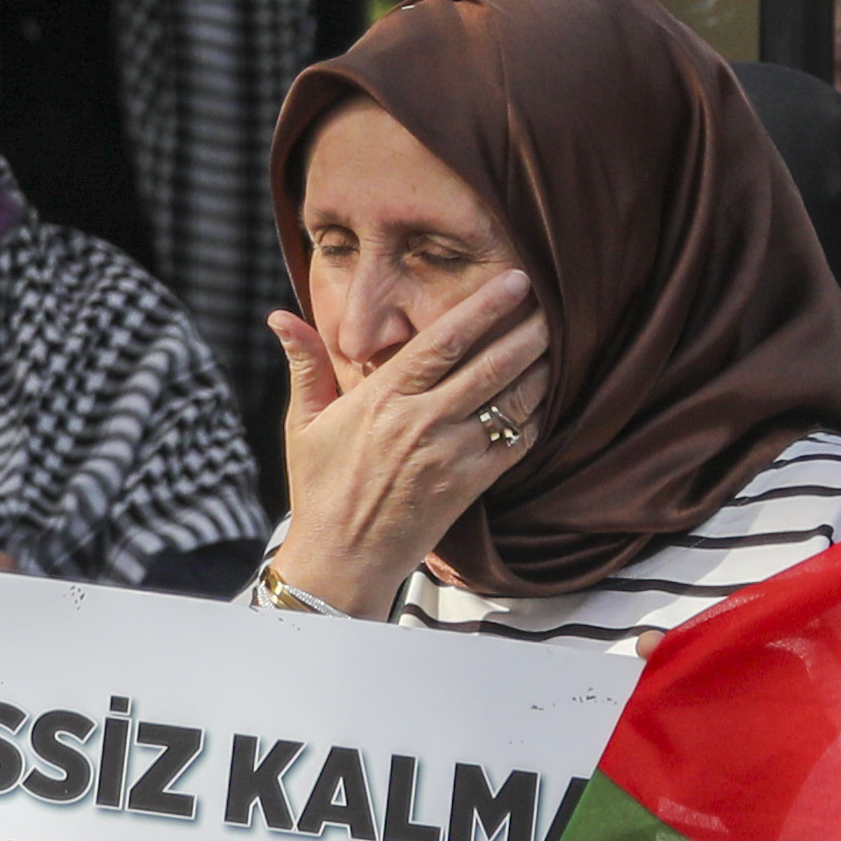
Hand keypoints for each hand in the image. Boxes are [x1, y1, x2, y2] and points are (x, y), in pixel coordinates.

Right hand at [261, 270, 544, 616]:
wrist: (342, 559)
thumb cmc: (320, 489)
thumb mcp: (303, 423)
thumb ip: (305, 364)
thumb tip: (279, 315)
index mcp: (382, 398)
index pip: (444, 340)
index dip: (484, 307)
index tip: (515, 280)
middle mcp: (421, 422)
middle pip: (491, 365)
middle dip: (528, 330)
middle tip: (556, 302)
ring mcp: (451, 455)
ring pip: (511, 400)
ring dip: (541, 368)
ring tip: (561, 342)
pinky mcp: (471, 485)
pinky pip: (517, 442)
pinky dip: (537, 416)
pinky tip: (548, 397)